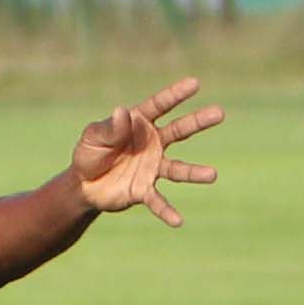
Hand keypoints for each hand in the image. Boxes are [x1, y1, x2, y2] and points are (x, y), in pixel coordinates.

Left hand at [69, 77, 225, 225]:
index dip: (176, 95)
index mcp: (138, 123)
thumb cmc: (90, 153)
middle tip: (220, 112)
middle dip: (198, 121)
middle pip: (179, 130)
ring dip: (194, 172)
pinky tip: (178, 221)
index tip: (195, 83)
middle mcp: (152, 143)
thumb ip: (109, 128)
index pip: (160, 106)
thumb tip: (123, 113)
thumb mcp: (93, 137)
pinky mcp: (144, 190)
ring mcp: (152, 167)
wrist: (83, 184)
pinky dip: (167, 211)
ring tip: (212, 175)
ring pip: (177, 169)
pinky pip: (158, 201)